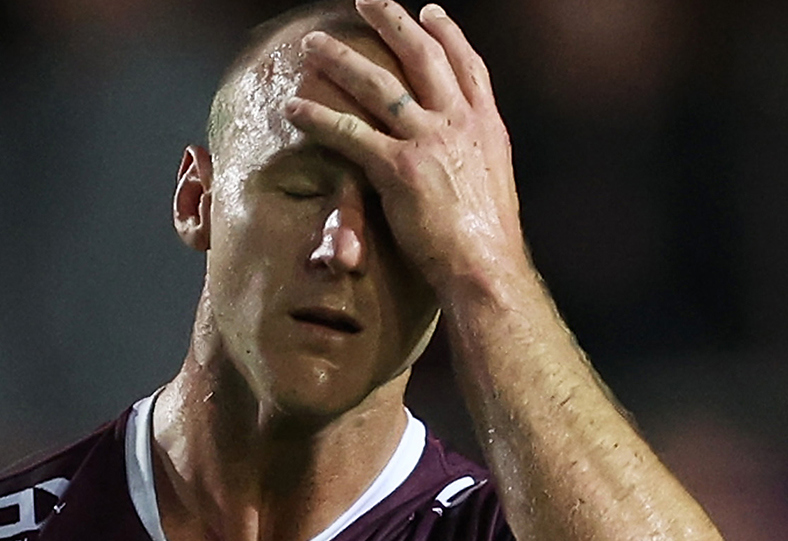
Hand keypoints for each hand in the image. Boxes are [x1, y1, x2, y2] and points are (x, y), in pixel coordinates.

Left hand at [283, 0, 525, 296]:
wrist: (486, 266)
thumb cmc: (488, 239)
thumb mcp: (494, 182)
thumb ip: (474, 157)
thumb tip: (462, 155)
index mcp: (487, 126)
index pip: (468, 65)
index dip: (448, 33)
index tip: (429, 11)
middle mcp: (459, 123)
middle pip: (422, 56)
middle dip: (391, 21)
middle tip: (366, 0)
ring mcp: (429, 142)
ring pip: (379, 86)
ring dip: (341, 60)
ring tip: (313, 45)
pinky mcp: (399, 169)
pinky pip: (349, 134)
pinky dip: (318, 118)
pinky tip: (293, 108)